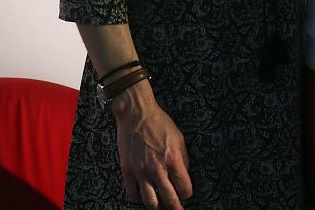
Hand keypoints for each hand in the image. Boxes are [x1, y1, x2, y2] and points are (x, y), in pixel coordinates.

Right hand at [112, 82, 192, 208]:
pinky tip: (143, 194)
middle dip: (176, 207)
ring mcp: (141, 171)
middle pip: (169, 200)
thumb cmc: (159, 122)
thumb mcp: (179, 137)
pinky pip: (132, 195)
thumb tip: (184, 175)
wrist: (137, 113)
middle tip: (177, 209)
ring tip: (160, 202)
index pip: (184, 188)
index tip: (186, 193)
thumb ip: (183, 158)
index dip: (187, 193)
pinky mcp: (127, 171)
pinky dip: (138, 199)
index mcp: (173, 159)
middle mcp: (157, 168)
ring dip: (157, 205)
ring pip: (150, 203)